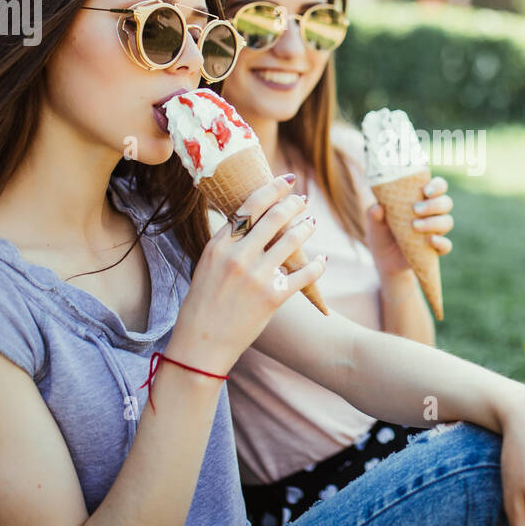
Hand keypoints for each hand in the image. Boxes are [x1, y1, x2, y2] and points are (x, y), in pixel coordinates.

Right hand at [169, 174, 326, 375]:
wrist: (202, 344)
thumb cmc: (202, 304)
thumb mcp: (207, 265)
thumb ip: (227, 244)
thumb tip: (249, 221)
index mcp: (219, 246)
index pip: (250, 206)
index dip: (272, 189)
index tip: (286, 181)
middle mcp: (238, 257)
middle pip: (275, 218)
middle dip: (293, 205)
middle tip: (302, 200)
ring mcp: (257, 276)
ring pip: (292, 241)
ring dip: (306, 228)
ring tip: (310, 224)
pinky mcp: (273, 297)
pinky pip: (304, 274)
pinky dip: (317, 265)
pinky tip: (322, 260)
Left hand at [364, 176, 453, 277]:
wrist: (384, 260)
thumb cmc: (381, 233)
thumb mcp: (375, 223)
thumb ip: (374, 214)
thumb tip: (377, 208)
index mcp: (421, 200)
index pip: (438, 187)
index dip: (437, 186)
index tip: (426, 190)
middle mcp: (432, 213)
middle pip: (446, 202)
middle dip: (434, 204)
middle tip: (416, 209)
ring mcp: (436, 231)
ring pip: (447, 222)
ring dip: (434, 222)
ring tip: (415, 226)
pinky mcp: (436, 249)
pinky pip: (446, 245)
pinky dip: (441, 242)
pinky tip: (431, 241)